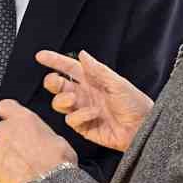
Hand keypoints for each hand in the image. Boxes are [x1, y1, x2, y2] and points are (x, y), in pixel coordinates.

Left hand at [0, 100, 77, 182]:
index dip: (7, 112)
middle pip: (1, 128)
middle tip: (23, 148)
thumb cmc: (59, 163)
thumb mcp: (56, 139)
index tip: (9, 117)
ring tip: (22, 165)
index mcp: (24, 119)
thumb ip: (39, 132)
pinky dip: (2, 168)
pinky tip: (17, 175)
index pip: (5, 106)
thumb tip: (39, 136)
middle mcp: (7, 130)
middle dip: (9, 137)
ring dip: (6, 154)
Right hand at [37, 50, 152, 153]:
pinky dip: (79, 116)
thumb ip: (97, 70)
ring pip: (59, 103)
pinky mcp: (83, 127)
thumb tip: (82, 54)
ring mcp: (82, 110)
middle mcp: (84, 94)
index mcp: (92, 80)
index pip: (68, 68)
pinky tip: (93, 115)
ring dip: (62, 99)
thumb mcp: (117, 83)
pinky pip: (70, 119)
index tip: (40, 56)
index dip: (54, 61)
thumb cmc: (135, 104)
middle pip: (58, 86)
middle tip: (55, 81)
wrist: (142, 128)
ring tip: (74, 99)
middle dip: (52, 82)